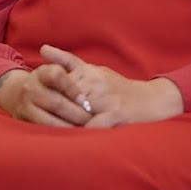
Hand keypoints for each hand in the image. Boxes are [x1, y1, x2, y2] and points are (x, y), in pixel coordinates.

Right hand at [0, 64, 91, 127]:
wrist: (17, 95)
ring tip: (84, 129)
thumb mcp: (56, 68)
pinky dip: (59, 135)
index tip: (85, 100)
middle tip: (91, 119)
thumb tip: (58, 54)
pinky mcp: (24, 122)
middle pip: (56, 102)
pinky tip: (71, 136)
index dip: (72, 88)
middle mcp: (30, 88)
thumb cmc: (47, 83)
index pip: (56, 75)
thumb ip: (66, 60)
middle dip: (77, 113)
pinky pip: (43, 131)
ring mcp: (25, 107)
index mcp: (41, 73)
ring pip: (49, 120)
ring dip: (69, 126)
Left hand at [40, 44, 184, 127]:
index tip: (37, 106)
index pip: (59, 84)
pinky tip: (73, 141)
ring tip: (52, 134)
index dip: (48, 96)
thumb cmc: (119, 88)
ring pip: (76, 113)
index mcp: (89, 72)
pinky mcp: (115, 114)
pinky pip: (92, 126)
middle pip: (64, 99)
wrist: (153, 101)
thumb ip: (68, 61)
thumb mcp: (94, 70)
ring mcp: (105, 99)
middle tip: (39, 122)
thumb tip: (43, 48)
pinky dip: (81, 133)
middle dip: (53, 111)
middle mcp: (96, 83)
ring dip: (64, 124)